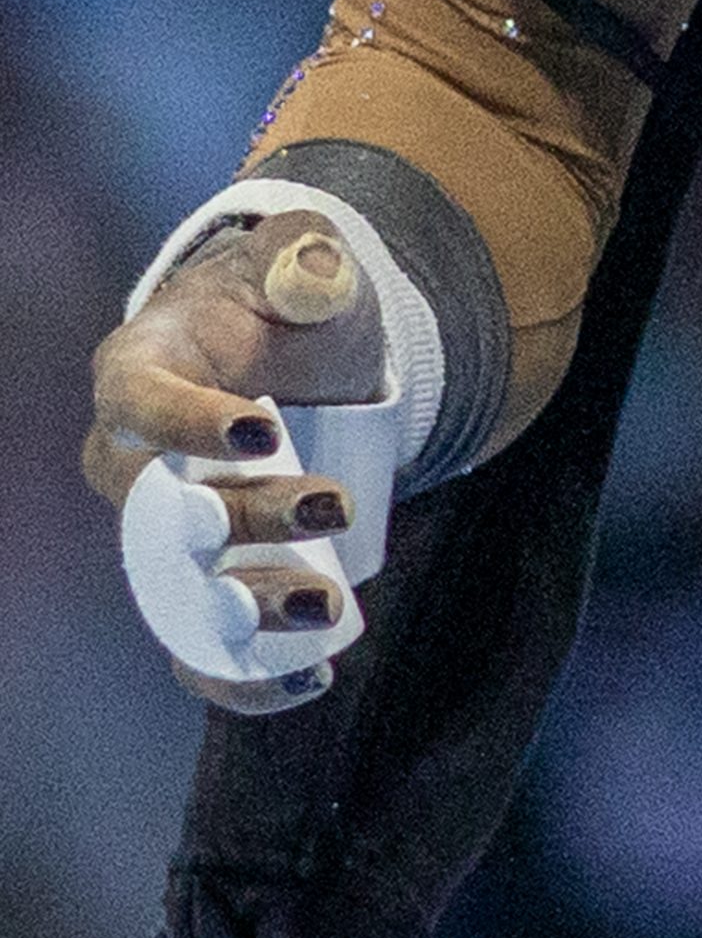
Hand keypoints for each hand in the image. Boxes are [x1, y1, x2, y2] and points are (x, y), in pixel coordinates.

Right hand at [83, 213, 383, 713]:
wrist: (297, 359)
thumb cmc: (285, 304)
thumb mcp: (302, 263)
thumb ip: (306, 257)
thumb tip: (317, 266)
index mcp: (137, 372)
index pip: (138, 402)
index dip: (188, 423)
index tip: (263, 430)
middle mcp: (131, 464)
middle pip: (163, 509)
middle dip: (246, 518)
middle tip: (334, 507)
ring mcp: (160, 535)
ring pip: (177, 590)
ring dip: (244, 610)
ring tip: (324, 609)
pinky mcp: (198, 585)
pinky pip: (197, 648)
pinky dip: (242, 677)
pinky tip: (309, 679)